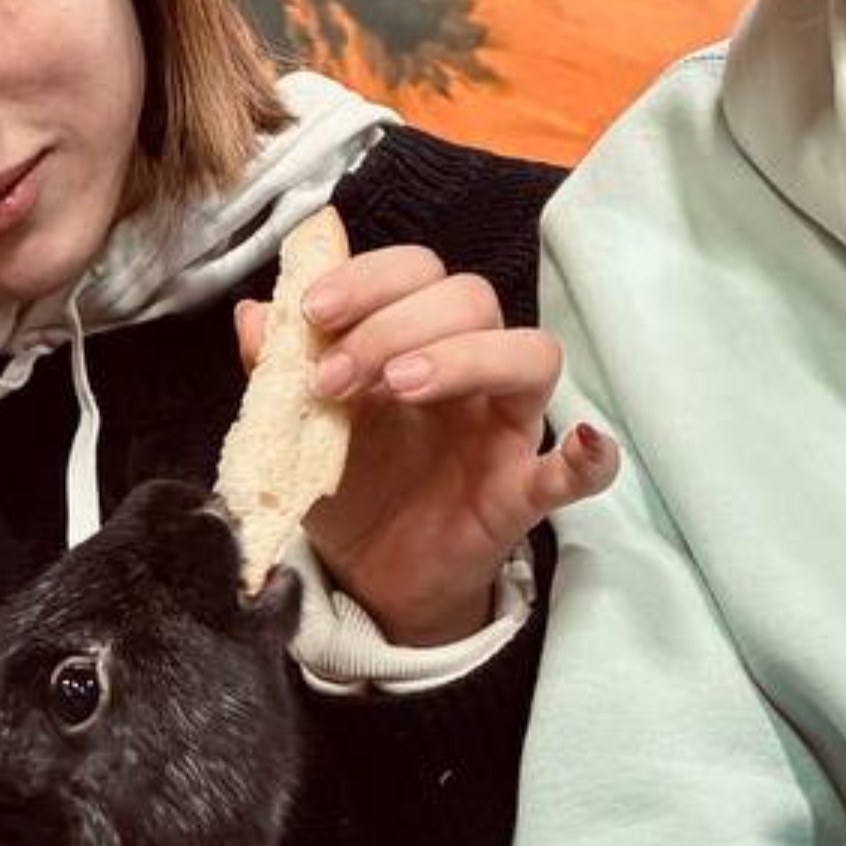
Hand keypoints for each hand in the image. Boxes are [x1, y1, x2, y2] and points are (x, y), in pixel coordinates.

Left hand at [237, 245, 614, 645]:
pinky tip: (584, 444)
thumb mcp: (295, 426)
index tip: (314, 312)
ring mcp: (503, 428)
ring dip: (466, 356)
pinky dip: (590, 456)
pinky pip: (574, 473)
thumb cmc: (348, 482)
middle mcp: (468, 370)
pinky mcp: (521, 494)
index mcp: (414, 339)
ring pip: (530, 355)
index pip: (417, 271)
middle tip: (334, 376)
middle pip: (471, 298)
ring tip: (398, 387)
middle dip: (396, 322)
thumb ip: (275, 371)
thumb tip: (255, 316)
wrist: (368, 574)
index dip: (370, 277)